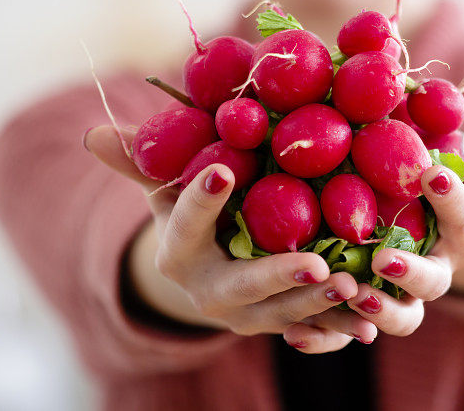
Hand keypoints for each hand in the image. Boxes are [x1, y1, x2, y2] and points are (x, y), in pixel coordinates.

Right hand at [85, 125, 378, 351]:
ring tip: (350, 287)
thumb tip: (92, 134)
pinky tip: (370, 323)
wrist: (201, 276)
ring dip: (317, 304)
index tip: (222, 169)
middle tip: (314, 263)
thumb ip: (138, 164)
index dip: (200, 199)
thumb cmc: (184, 219)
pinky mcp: (277, 323)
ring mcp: (245, 314)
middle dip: (276, 277)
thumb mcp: (161, 193)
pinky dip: (339, 327)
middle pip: (242, 286)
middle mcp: (210, 291)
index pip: (186, 225)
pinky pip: (309, 329)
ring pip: (282, 313)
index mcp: (179, 253)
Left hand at [347, 142, 463, 335]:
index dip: (453, 200)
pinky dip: (335, 328)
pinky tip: (307, 321)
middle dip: (410, 274)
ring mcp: (402, 291)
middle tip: (383, 260)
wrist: (414, 199)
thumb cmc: (447, 173)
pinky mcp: (367, 301)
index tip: (431, 174)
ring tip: (356, 296)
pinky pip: (357, 323)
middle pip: (433, 283)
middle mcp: (435, 270)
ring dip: (382, 310)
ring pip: (403, 316)